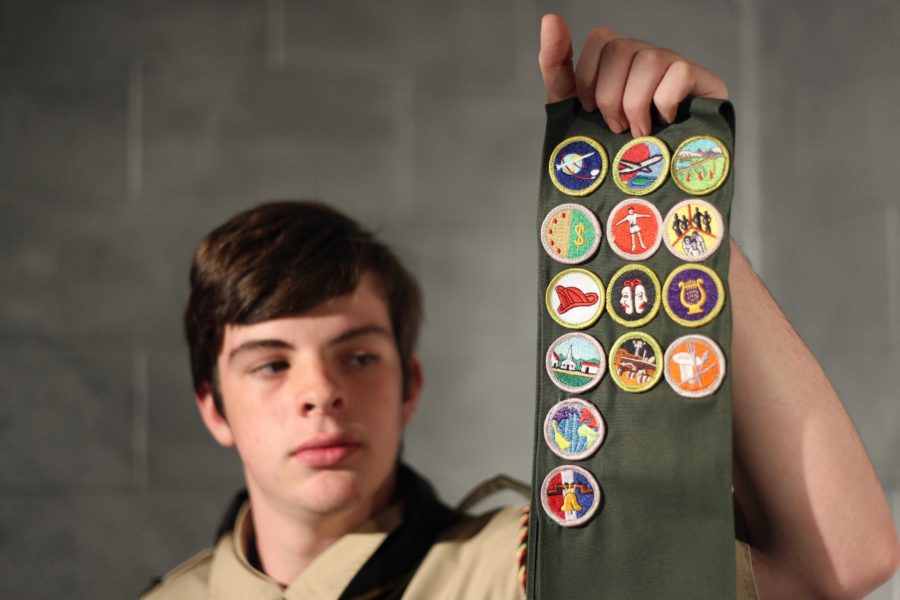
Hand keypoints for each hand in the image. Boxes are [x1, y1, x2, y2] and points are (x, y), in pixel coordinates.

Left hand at [538, 14, 727, 137]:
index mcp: (617, 60)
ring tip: (638, 132)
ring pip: (649, 60)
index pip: (600, 38)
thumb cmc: (608, 147)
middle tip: (616, 127)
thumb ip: (556, 64)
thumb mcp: (571, 106)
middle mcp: (647, 57)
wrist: (647, 188)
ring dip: (635, 104)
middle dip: (610, 96)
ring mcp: (675, 66)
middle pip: (621, 48)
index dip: (588, 76)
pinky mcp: (704, 81)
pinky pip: (679, 73)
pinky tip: (665, 122)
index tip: (589, 109)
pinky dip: (664, 104)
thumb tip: (549, 18)